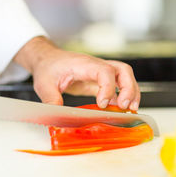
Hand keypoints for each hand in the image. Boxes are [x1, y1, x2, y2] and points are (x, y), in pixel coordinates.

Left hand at [14, 36, 139, 110]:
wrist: (46, 59)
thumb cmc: (47, 68)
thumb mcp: (44, 85)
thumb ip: (51, 100)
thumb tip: (56, 117)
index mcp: (82, 65)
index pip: (104, 71)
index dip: (108, 87)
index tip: (102, 104)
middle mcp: (94, 66)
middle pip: (122, 70)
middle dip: (129, 88)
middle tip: (126, 106)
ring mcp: (98, 72)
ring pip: (124, 75)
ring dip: (131, 91)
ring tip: (130, 109)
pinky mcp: (98, 80)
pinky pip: (117, 85)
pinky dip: (123, 96)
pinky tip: (121, 109)